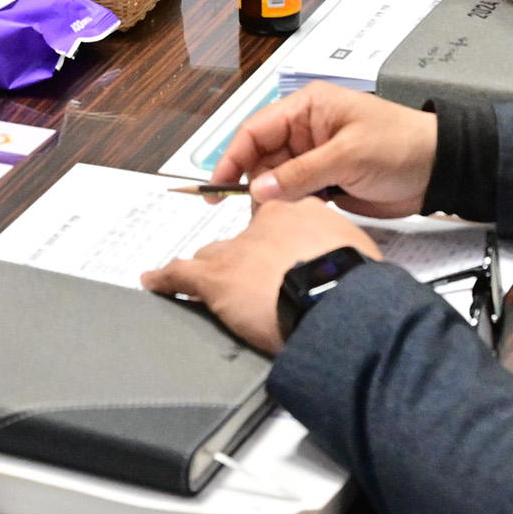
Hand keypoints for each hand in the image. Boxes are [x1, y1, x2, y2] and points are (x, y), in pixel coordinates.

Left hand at [142, 200, 378, 353]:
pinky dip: (164, 279)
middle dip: (244, 259)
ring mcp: (235, 250)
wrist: (334, 300)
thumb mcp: (359, 256)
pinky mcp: (215, 278)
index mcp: (299, 212)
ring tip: (212, 287)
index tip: (274, 251)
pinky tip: (153, 282)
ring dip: (213, 272)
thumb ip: (343, 255)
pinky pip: (180, 274)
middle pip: (241, 239)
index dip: (272, 237)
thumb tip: (349, 273)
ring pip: (212, 256)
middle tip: (256, 282)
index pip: (273, 215)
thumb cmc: (354, 283)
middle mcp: (262, 224)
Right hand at [208, 82, 437, 216]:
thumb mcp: (349, 155)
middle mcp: (306, 131)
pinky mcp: (326, 183)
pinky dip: (290, 209)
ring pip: (276, 181)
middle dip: (251, 183)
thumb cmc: (403, 144)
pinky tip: (291, 220)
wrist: (439, 170)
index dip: (232, 157)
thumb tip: (261, 190)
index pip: (255, 130)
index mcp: (307, 109)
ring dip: (272, 199)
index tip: (217, 185)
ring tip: (270, 218)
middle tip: (242, 210)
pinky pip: (295, 196)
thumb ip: (302, 173)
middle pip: (260, 157)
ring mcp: (315, 158)